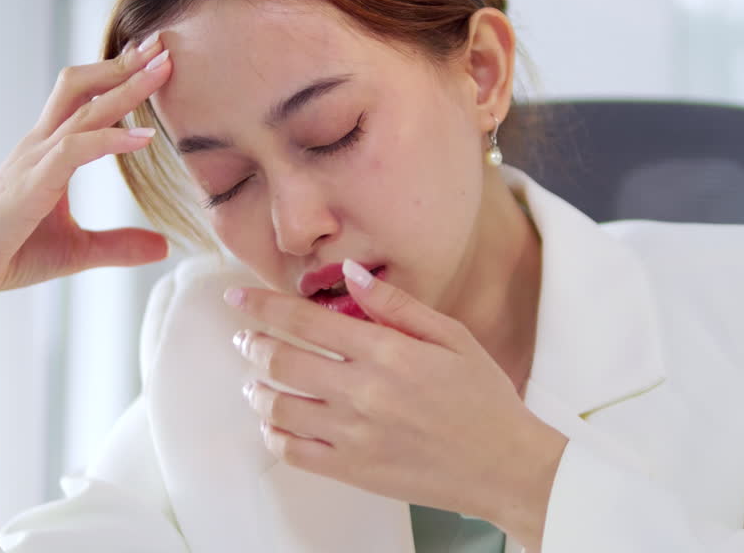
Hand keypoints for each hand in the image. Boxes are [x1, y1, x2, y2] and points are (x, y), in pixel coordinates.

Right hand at [0, 34, 173, 361]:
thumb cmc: (6, 256)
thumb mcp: (76, 251)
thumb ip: (119, 245)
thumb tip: (163, 246)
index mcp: (45, 153)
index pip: (82, 99)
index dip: (116, 75)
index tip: (152, 58)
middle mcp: (38, 146)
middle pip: (81, 86)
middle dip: (123, 64)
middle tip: (163, 44)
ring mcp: (32, 160)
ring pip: (83, 109)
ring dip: (126, 87)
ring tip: (163, 69)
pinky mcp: (31, 184)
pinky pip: (74, 150)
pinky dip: (110, 140)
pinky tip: (144, 139)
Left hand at [224, 259, 567, 549]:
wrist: (507, 467)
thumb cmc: (484, 399)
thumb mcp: (452, 337)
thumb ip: (397, 304)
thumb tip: (351, 273)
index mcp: (387, 352)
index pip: (305, 320)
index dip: (262, 305)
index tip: (236, 298)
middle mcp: (363, 391)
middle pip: (281, 359)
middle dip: (252, 343)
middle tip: (244, 337)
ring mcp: (354, 434)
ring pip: (278, 406)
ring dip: (256, 389)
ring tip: (255, 381)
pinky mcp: (353, 471)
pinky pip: (293, 451)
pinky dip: (273, 433)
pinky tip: (276, 423)